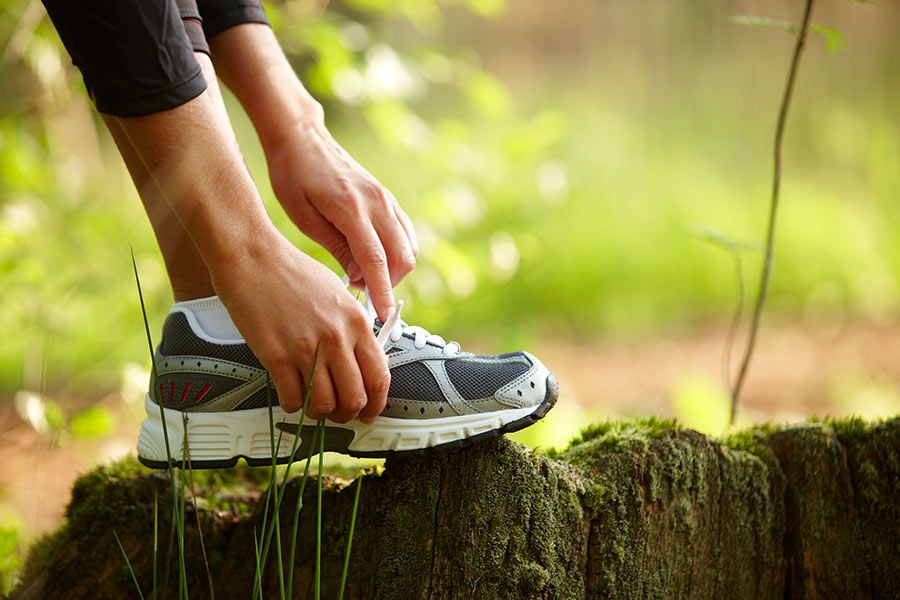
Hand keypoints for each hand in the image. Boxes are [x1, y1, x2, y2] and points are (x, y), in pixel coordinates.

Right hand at [210, 229, 389, 421]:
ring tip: (313, 406)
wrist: (252, 257)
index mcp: (356, 322)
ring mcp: (306, 349)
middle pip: (354, 398)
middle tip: (339, 414)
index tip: (370, 411)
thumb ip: (353, 327)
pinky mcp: (276, 356)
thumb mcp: (338, 294)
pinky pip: (292, 399)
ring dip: (319, 413)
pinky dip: (293, 405)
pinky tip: (290, 396)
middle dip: (348, 414)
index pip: (379, 377)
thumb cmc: (292, 272)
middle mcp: (336, 338)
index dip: (376, 403)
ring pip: (323, 405)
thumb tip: (362, 360)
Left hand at [265, 117, 417, 320]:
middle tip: (358, 288)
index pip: (376, 260)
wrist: (302, 137)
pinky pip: (405, 233)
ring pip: (409, 247)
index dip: (381, 291)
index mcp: (351, 208)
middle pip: (402, 257)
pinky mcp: (388, 198)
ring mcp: (386, 199)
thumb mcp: (303, 216)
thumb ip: (336, 247)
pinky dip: (396, 252)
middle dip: (388, 283)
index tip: (383, 315)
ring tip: (360, 272)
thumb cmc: (293, 175)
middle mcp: (377, 202)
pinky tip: (371, 256)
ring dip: (392, 269)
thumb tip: (359, 277)